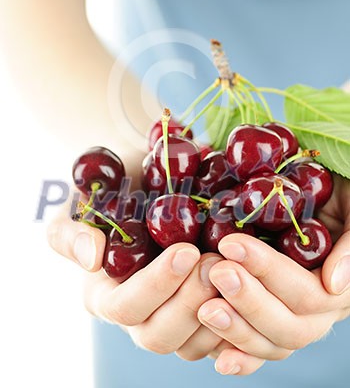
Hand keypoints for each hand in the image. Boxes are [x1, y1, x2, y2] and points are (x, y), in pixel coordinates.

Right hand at [47, 190, 227, 360]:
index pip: (124, 308)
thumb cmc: (112, 191)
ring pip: (192, 345)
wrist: (149, 180)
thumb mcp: (79, 203)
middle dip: (189, 301)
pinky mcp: (201, 318)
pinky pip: (220, 340)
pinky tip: (252, 290)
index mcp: (104, 294)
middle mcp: (138, 314)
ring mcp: (171, 318)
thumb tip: (92, 259)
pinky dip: (238, 322)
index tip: (185, 251)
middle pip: (159, 334)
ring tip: (234, 271)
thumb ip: (70, 231)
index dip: (156, 285)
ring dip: (218, 313)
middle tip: (214, 263)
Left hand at [197, 174, 349, 375]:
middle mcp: (322, 311)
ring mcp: (299, 320)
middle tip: (217, 271)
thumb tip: (334, 283)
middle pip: (290, 325)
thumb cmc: (334, 193)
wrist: (317, 197)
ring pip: (274, 342)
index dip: (269, 271)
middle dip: (250, 300)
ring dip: (238, 329)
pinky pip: (262, 351)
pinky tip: (219, 359)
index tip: (231, 244)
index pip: (310, 293)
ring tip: (205, 308)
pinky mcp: (274, 324)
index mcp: (340, 285)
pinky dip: (243, 358)